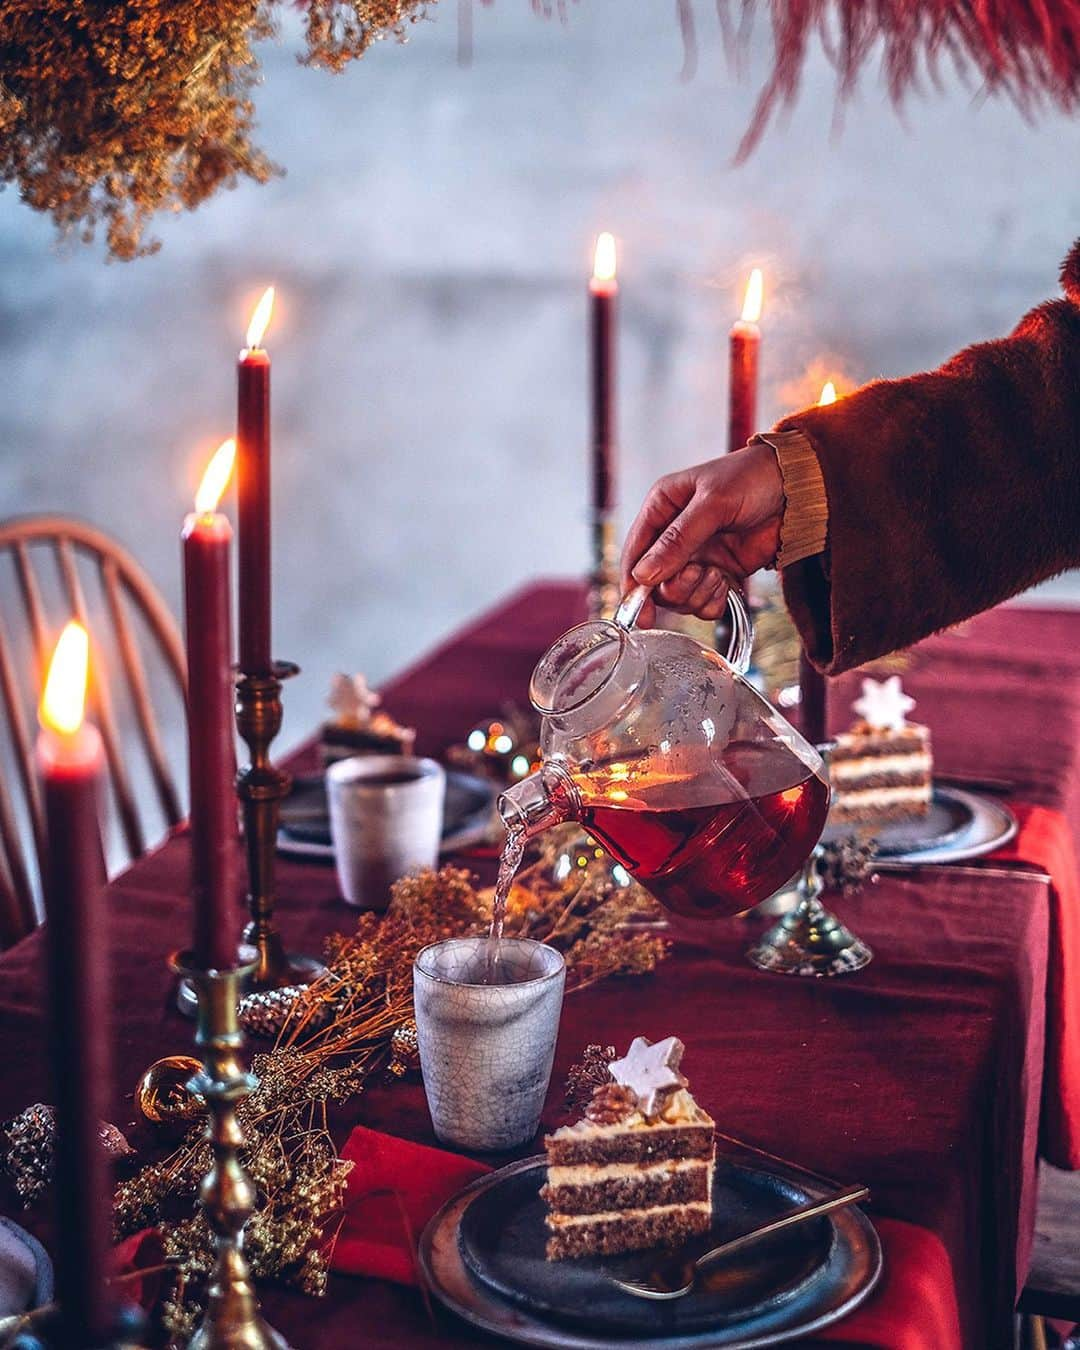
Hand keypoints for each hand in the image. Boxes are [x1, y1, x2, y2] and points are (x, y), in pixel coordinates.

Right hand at [620, 443, 783, 625]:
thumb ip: (678, 540)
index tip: (638, 612)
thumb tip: (644, 575)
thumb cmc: (753, 478)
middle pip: (655, 581)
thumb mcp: (712, 504)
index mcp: (663, 508)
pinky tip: (726, 587)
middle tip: (700, 574)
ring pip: (678, 596)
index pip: (635, 552)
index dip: (633, 584)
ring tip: (717, 576)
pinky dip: (712, 602)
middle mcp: (674, 535)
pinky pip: (703, 602)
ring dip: (696, 594)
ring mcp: (698, 556)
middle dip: (675, 587)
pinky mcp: (720, 572)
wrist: (799, 488)